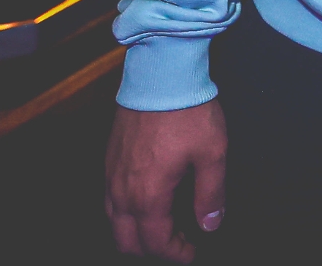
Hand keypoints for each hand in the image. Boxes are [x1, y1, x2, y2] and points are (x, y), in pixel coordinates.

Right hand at [105, 100, 227, 260]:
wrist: (161, 74)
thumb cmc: (187, 111)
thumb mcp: (212, 153)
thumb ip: (211, 194)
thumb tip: (210, 224)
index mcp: (148, 195)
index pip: (156, 242)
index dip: (175, 253)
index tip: (192, 252)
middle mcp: (123, 190)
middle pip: (126, 241)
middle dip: (151, 249)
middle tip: (177, 244)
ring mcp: (111, 174)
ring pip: (114, 222)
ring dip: (135, 233)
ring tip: (161, 228)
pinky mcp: (109, 159)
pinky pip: (109, 200)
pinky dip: (124, 213)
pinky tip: (143, 204)